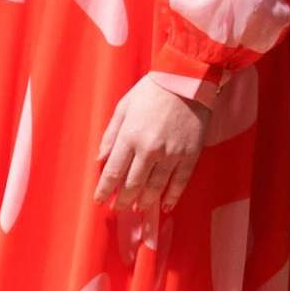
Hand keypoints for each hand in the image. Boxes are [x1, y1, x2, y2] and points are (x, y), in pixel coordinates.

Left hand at [92, 77, 207, 232]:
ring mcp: (172, 154)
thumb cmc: (151, 91)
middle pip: (133, 183)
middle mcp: (149, 149)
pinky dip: (173, 196)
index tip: (100, 200)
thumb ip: (110, 135)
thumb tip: (100, 159)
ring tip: (138, 209)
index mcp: (129, 137)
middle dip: (123, 199)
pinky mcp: (190, 154)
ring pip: (156, 186)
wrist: (187, 81)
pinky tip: (166, 205)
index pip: (113, 172)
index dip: (105, 189)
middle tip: (118, 209)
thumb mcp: (123, 107)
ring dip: (145, 201)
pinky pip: (180, 181)